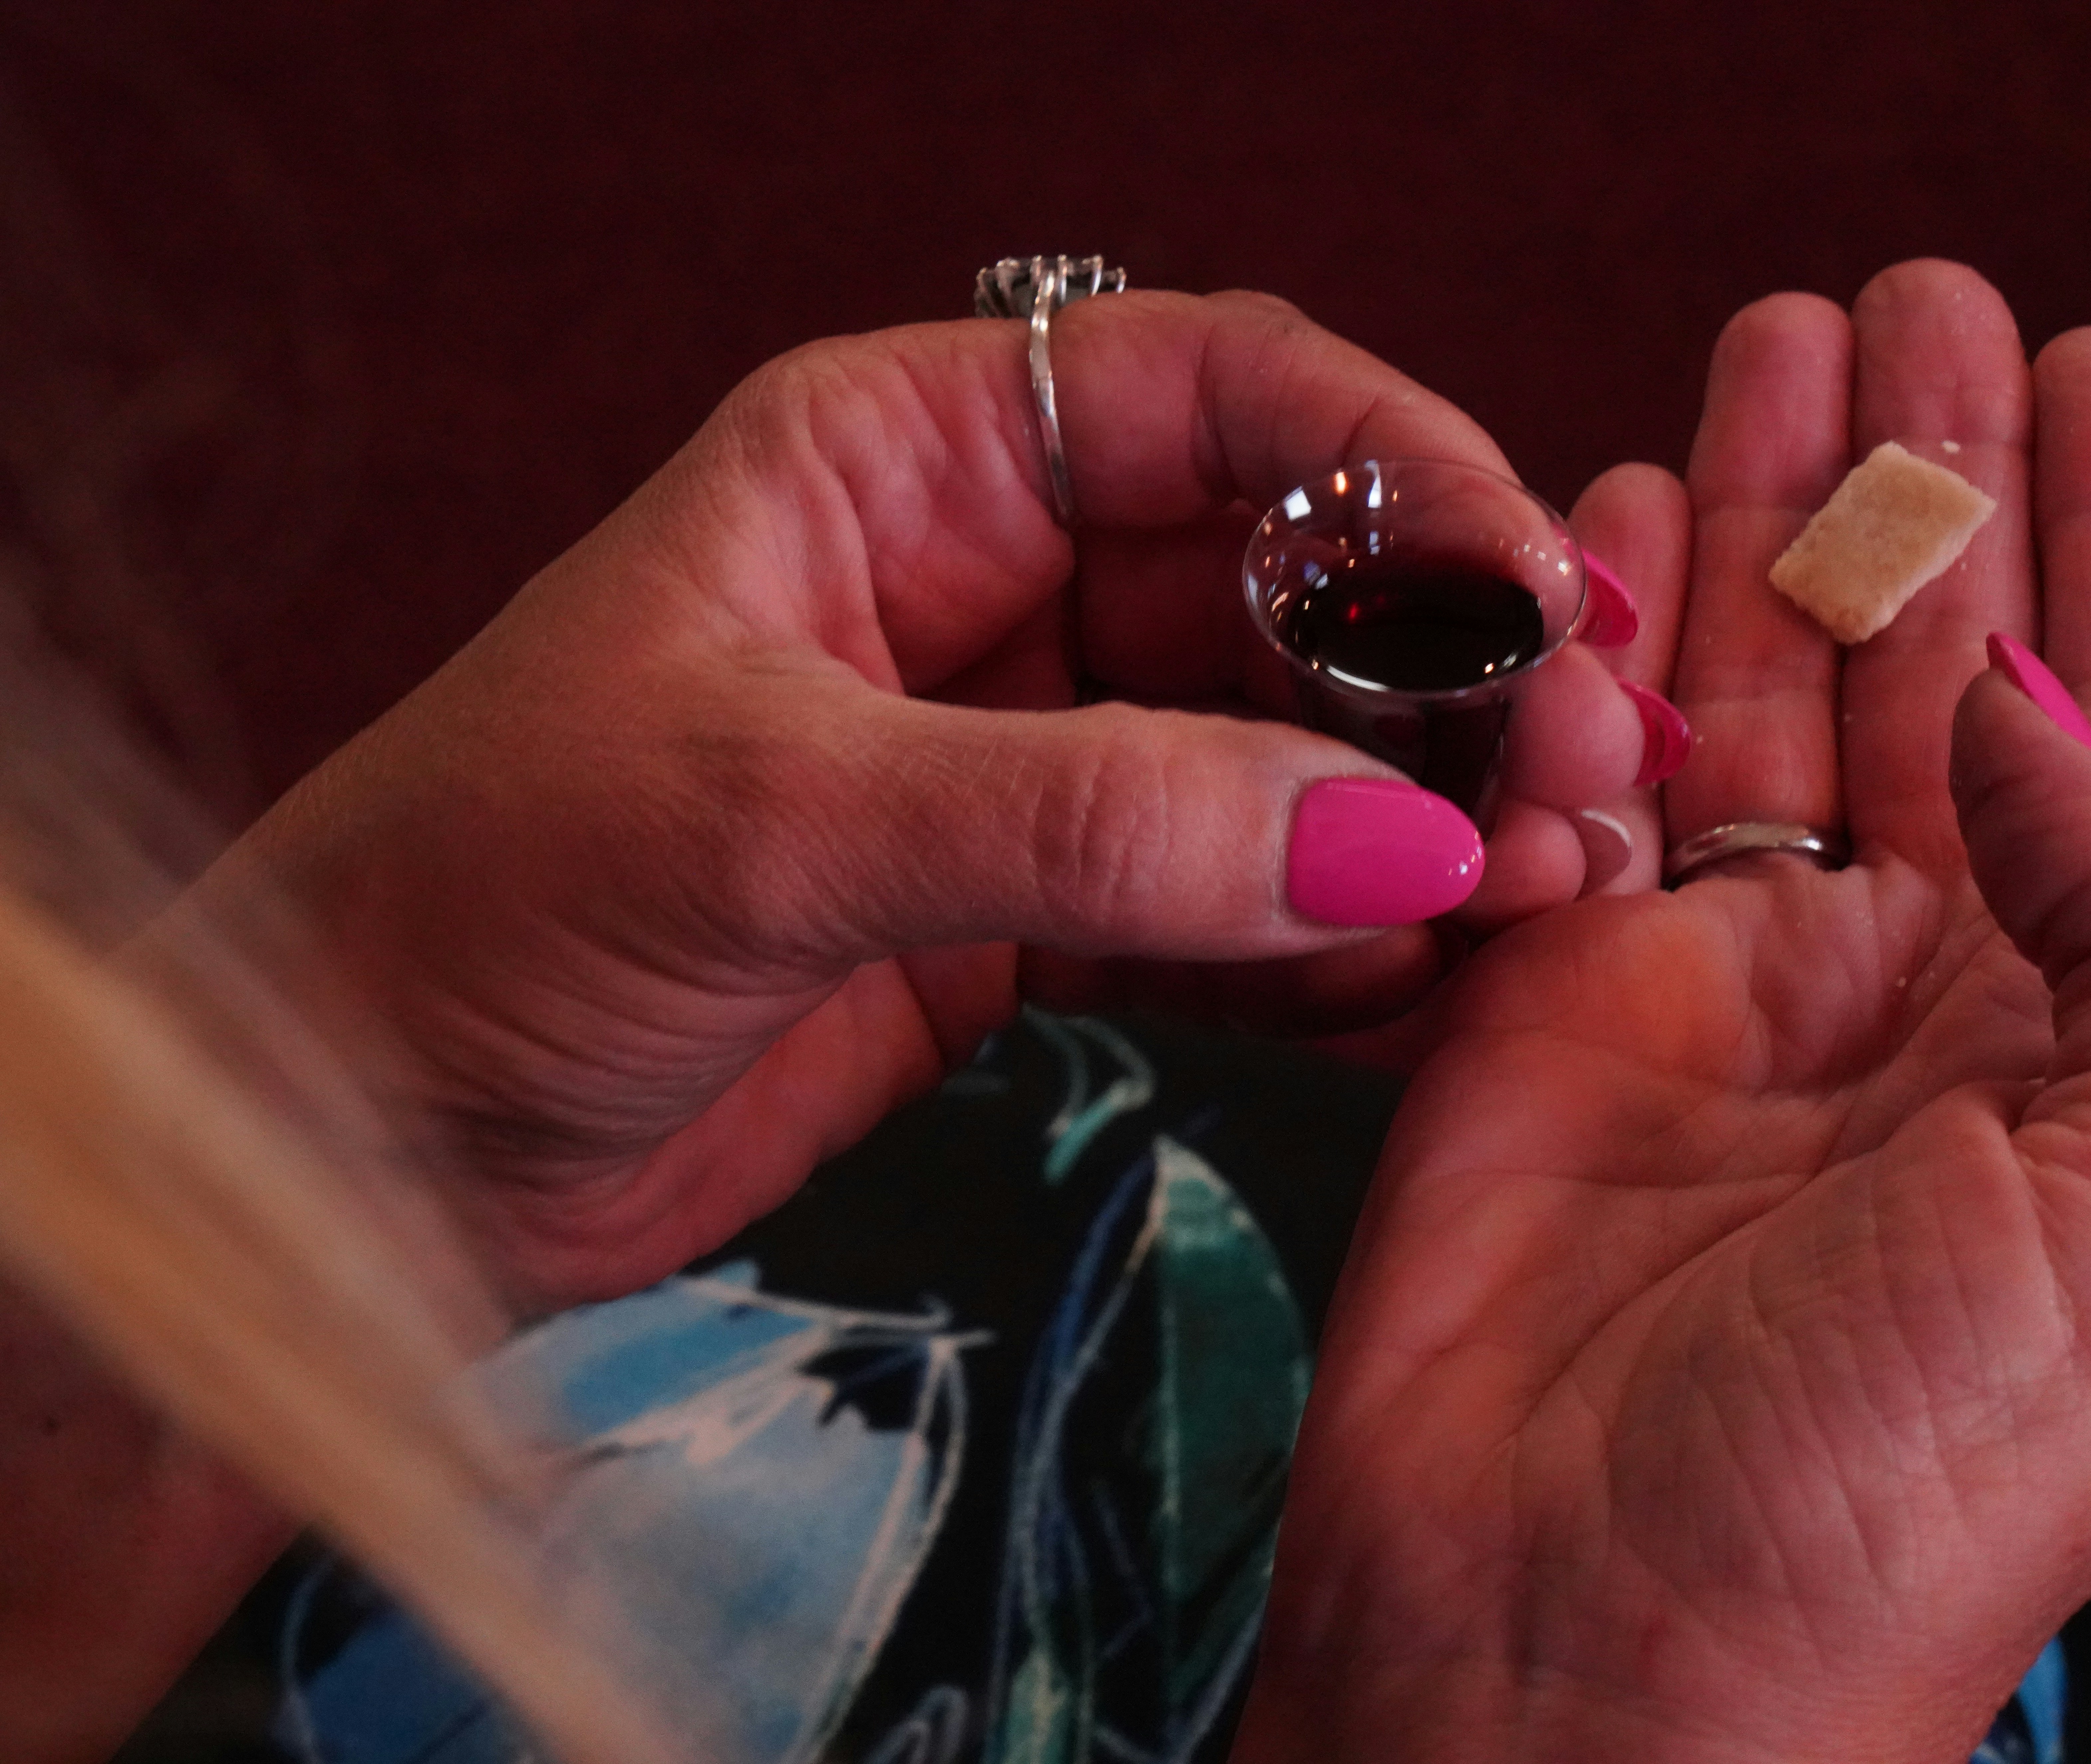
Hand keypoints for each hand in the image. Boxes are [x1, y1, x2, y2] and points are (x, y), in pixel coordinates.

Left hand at [198, 291, 1653, 1307]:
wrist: (364, 1133)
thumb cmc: (481, 906)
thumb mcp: (775, 820)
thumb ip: (1088, 819)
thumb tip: (1386, 835)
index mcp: (902, 460)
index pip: (1214, 399)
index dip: (1400, 468)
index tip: (1536, 586)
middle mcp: (985, 586)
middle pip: (1285, 584)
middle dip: (1447, 676)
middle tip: (1590, 782)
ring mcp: (1024, 757)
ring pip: (1282, 755)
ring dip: (1423, 823)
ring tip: (1550, 901)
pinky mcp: (1031, 917)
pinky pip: (1232, 904)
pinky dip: (1335, 947)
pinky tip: (1425, 986)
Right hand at [1236, 261, 2090, 1760]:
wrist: (1588, 1648)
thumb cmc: (1894, 1490)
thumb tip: (2052, 714)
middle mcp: (1921, 999)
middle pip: (1940, 677)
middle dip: (1931, 486)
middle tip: (1914, 312)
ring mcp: (1731, 987)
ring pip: (1765, 697)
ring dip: (1768, 522)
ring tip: (1771, 355)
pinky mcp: (1557, 993)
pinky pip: (1592, 772)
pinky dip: (1608, 649)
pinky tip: (1627, 530)